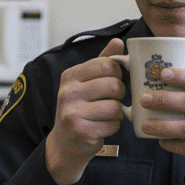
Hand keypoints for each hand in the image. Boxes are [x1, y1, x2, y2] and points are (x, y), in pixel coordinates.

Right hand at [44, 38, 126, 184]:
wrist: (65, 143)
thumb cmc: (79, 108)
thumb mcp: (86, 82)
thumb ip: (102, 62)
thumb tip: (119, 42)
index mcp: (70, 75)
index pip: (107, 65)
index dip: (118, 73)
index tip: (114, 80)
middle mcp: (68, 92)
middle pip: (114, 85)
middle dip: (120, 94)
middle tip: (113, 99)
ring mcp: (73, 112)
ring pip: (115, 106)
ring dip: (118, 112)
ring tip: (107, 114)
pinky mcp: (81, 130)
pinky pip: (113, 124)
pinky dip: (114, 126)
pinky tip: (103, 126)